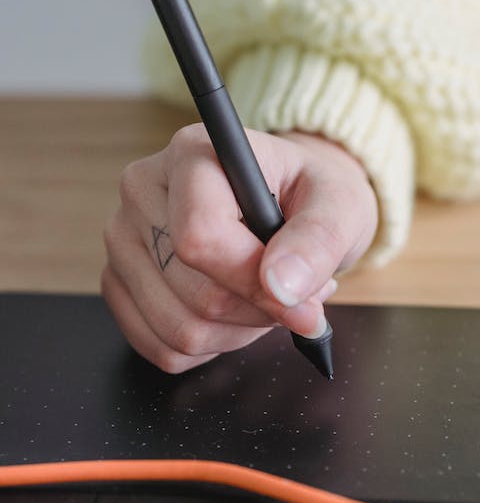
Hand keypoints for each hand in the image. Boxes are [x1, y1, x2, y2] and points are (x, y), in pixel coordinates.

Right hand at [102, 125, 377, 372]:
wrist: (291, 199)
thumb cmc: (311, 195)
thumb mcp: (339, 205)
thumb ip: (318, 241)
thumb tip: (282, 287)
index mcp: (192, 154)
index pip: (200, 238)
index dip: (253, 283)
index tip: (303, 302)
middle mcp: (143, 191)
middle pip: (195, 294)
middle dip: (259, 310)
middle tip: (294, 290)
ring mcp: (122, 239)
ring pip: (177, 330)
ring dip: (238, 332)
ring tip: (267, 296)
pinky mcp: (118, 281)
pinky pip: (161, 348)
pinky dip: (211, 345)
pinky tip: (235, 312)